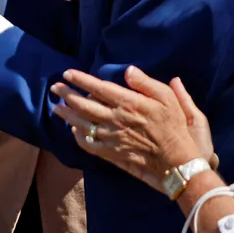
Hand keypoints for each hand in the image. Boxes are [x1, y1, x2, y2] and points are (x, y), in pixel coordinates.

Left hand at [51, 67, 210, 192]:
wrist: (178, 162)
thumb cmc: (175, 127)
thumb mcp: (168, 99)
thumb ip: (146, 83)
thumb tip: (128, 70)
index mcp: (128, 103)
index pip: (98, 88)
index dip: (81, 80)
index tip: (67, 74)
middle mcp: (115, 119)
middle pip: (83, 105)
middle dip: (66, 95)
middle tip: (55, 88)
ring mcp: (111, 137)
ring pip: (82, 124)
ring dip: (67, 115)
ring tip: (56, 107)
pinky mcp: (112, 153)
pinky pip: (89, 144)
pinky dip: (78, 137)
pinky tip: (73, 130)